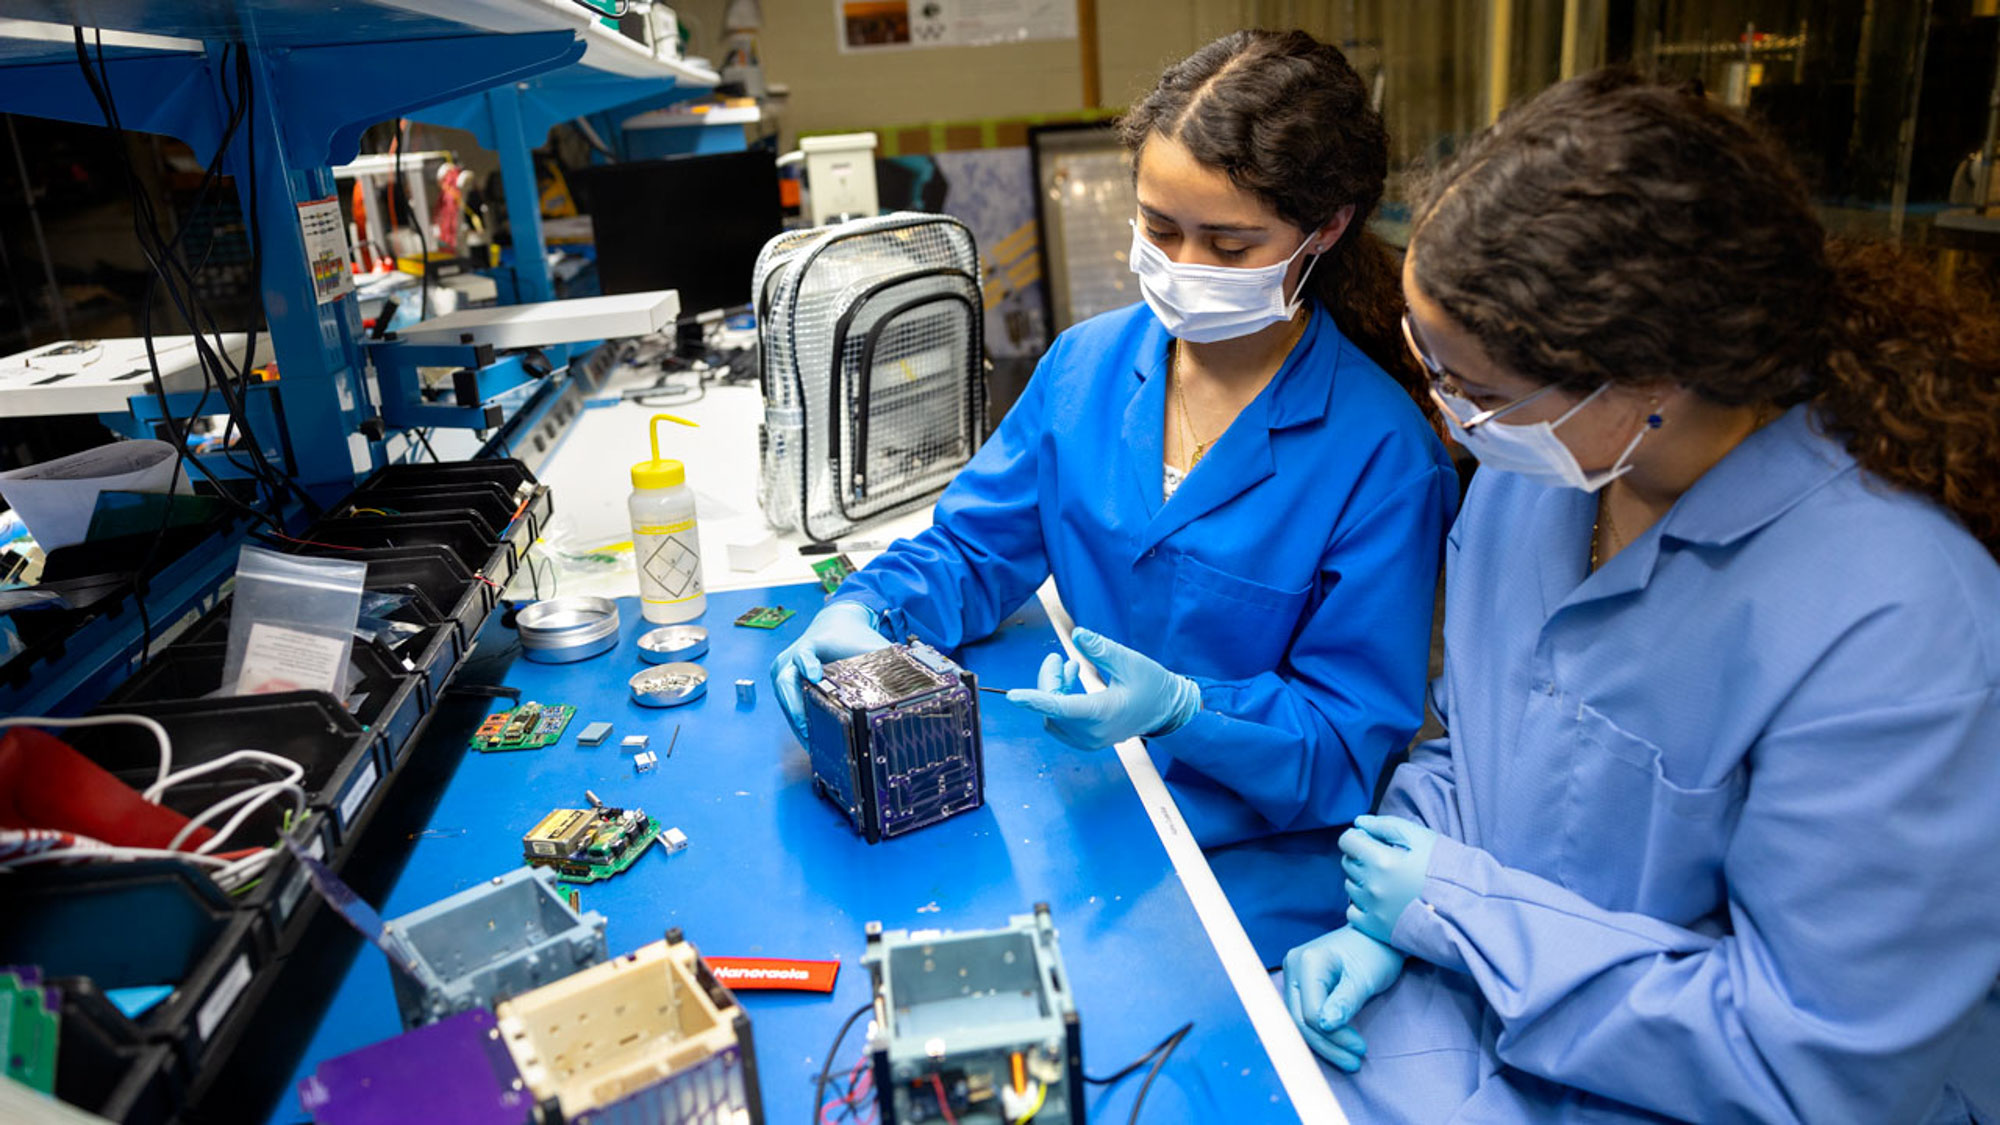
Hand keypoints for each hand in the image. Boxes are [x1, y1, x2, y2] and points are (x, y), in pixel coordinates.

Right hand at [770, 602, 890, 742]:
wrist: (837, 621)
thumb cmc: (852, 636)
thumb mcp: (868, 646)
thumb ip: (884, 664)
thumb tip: (910, 687)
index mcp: (814, 643)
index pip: (805, 653)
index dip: (807, 663)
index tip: (814, 675)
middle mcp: (793, 655)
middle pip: (786, 683)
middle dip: (796, 709)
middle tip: (810, 733)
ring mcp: (785, 667)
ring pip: (784, 696)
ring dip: (796, 720)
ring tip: (810, 743)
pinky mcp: (783, 678)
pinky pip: (786, 701)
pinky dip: (796, 717)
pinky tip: (808, 736)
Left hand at [1004, 628, 1200, 749]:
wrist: (1168, 711)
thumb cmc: (1152, 685)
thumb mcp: (1130, 661)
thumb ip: (1102, 649)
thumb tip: (1077, 635)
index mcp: (1102, 713)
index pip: (1060, 707)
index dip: (1034, 699)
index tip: (1013, 695)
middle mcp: (1092, 733)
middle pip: (1052, 708)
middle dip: (1049, 681)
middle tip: (1057, 658)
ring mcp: (1090, 741)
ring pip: (1053, 717)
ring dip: (1053, 691)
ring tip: (1068, 667)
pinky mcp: (1088, 741)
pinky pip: (1061, 723)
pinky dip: (1058, 703)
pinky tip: (1070, 683)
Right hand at [1283, 925, 1404, 1071]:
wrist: (1377, 935)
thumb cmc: (1375, 952)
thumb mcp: (1364, 979)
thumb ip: (1344, 1002)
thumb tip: (1325, 1026)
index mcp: (1307, 962)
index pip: (1310, 1012)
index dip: (1333, 1036)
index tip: (1360, 1049)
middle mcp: (1293, 967)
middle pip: (1300, 1019)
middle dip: (1327, 1045)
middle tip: (1354, 1062)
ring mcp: (1294, 975)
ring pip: (1299, 1020)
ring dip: (1324, 1043)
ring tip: (1350, 1059)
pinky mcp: (1300, 984)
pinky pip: (1304, 1014)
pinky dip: (1321, 1032)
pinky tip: (1338, 1046)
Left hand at [1340, 814, 1438, 944]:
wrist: (1465, 909)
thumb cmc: (1446, 869)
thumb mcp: (1421, 837)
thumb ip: (1385, 826)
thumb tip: (1359, 822)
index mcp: (1381, 861)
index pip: (1347, 841)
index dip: (1359, 837)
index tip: (1372, 841)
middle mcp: (1371, 886)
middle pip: (1348, 862)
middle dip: (1362, 857)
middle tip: (1386, 861)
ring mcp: (1372, 909)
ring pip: (1350, 886)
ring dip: (1363, 880)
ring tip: (1389, 882)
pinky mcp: (1376, 929)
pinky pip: (1353, 912)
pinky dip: (1362, 905)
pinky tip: (1382, 901)